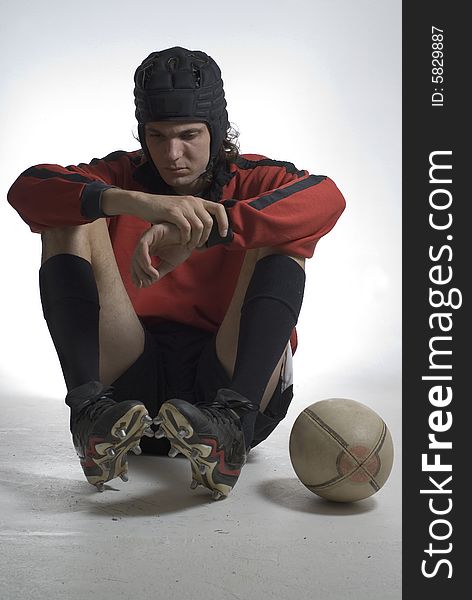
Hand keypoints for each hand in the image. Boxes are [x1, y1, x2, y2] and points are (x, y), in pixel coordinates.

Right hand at [102, 188, 227, 247]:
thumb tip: (208, 230)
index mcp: (197, 201)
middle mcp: (192, 201)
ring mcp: (183, 206)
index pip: (219, 208)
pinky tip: (181, 241)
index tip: (223, 234)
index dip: (224, 222)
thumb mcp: (182, 210)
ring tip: (190, 246)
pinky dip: (186, 238)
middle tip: (199, 246)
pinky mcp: (173, 212)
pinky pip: (186, 228)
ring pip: (199, 227)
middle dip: (206, 237)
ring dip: (196, 240)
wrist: (144, 203)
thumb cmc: (163, 211)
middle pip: (209, 222)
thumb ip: (194, 216)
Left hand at [131, 223, 192, 287]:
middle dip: (139, 273)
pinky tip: (150, 267)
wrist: (194, 239)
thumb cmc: (181, 249)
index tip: (140, 286)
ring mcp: (149, 236)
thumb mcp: (168, 264)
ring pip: (138, 253)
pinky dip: (144, 257)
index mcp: (148, 250)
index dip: (135, 275)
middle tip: (147, 282)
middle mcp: (146, 242)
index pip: (136, 263)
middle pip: (135, 259)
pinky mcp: (153, 231)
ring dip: (143, 267)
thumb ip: (156, 273)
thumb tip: (144, 285)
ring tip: (154, 276)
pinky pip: (143, 245)